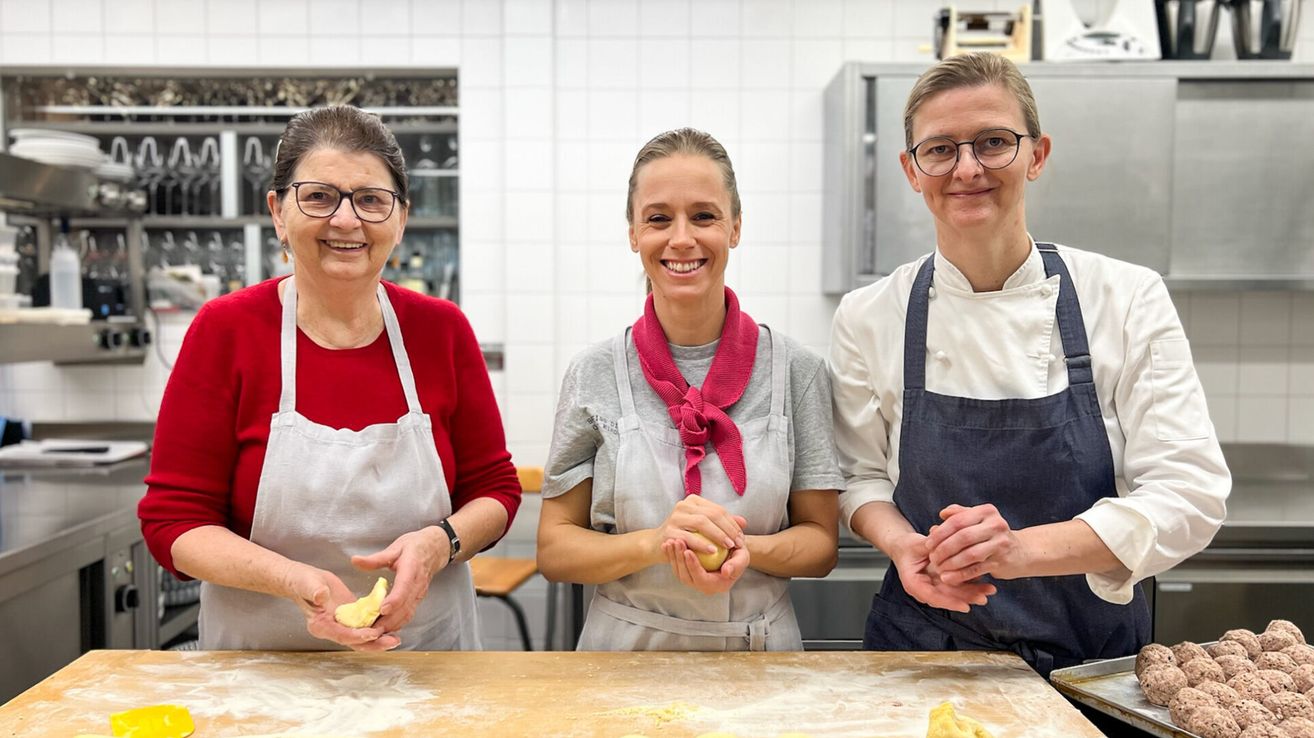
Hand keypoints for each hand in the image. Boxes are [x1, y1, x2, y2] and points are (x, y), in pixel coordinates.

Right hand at [284, 564, 399, 650]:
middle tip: (392, 642)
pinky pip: (365, 626)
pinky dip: (378, 627)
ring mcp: (342, 625)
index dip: (358, 635)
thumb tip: (321, 596)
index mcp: (321, 625)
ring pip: (362, 637)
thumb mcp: (308, 584)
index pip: (342, 635)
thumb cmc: (303, 582)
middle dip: (374, 644)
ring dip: (379, 639)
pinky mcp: (350, 617)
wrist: (304, 580)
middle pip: (355, 642)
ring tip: (396, 638)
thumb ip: (314, 591)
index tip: (373, 633)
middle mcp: (332, 629)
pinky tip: (392, 625)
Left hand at [351, 527, 449, 635]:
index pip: (405, 587)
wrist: (435, 549)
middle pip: (405, 606)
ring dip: (392, 625)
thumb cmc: (415, 546)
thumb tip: (355, 560)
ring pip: (408, 613)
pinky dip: (397, 624)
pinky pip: (409, 614)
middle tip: (371, 630)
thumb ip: (375, 558)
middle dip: (389, 620)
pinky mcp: (418, 599)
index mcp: (412, 568)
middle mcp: (418, 584)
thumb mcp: (395, 548)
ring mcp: (419, 593)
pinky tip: (385, 629)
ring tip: (375, 634)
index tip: (382, 609)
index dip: (395, 600)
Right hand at [654, 495, 745, 561]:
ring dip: (718, 535)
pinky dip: (702, 544)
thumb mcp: (703, 527)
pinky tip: (713, 551)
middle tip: (737, 542)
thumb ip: (722, 523)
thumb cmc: (684, 536)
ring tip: (728, 546)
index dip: (732, 523)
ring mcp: (675, 517)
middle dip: (728, 529)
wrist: (657, 544)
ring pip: (702, 523)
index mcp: (693, 501)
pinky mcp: (669, 531)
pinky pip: (689, 537)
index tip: (741, 537)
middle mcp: (683, 505)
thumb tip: (743, 522)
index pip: (718, 510)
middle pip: (712, 514)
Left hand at [661, 537, 749, 594]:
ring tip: (670, 541)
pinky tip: (667, 543)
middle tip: (676, 542)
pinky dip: (671, 555)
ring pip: (678, 572)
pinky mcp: (687, 572)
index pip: (701, 579)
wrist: (730, 550)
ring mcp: (693, 579)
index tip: (688, 551)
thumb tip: (726, 572)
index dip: (694, 566)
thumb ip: (737, 565)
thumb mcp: (743, 557)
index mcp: (717, 585)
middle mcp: (703, 586)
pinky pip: (676, 565)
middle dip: (679, 560)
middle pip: (686, 577)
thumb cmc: (738, 553)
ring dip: (673, 557)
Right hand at [888, 530, 994, 613]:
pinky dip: (971, 584)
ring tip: (989, 590)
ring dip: (973, 592)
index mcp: (913, 583)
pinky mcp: (942, 583)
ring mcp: (934, 587)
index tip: (965, 606)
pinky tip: (986, 582)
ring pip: (955, 593)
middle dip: (966, 598)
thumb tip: (944, 548)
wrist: (904, 547)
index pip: (932, 597)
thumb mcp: (916, 545)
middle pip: (947, 597)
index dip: (949, 602)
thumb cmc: (908, 546)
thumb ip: (930, 548)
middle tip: (984, 598)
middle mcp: (924, 589)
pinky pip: (958, 586)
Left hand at [925, 504, 1028, 584]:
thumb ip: (959, 514)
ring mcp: (1001, 543)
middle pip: (963, 537)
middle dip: (944, 548)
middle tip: (932, 557)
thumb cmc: (991, 534)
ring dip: (951, 563)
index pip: (957, 521)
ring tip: (938, 568)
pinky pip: (977, 569)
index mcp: (987, 511)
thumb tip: (942, 514)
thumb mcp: (978, 520)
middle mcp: (996, 525)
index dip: (940, 533)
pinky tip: (948, 578)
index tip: (928, 543)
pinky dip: (960, 575)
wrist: (1020, 552)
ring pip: (969, 554)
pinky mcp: (1002, 561)